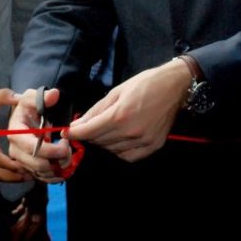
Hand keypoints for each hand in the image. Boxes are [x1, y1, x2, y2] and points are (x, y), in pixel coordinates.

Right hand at [7, 88, 70, 182]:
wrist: (24, 117)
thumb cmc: (29, 108)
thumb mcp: (32, 97)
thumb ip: (42, 97)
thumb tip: (54, 95)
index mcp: (15, 133)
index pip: (32, 148)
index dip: (51, 150)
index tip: (66, 144)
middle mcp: (14, 150)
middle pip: (36, 164)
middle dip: (57, 161)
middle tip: (69, 152)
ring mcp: (20, 161)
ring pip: (39, 173)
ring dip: (57, 170)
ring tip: (68, 159)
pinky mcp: (26, 168)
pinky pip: (40, 178)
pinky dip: (53, 177)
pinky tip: (63, 170)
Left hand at [68, 58, 192, 161]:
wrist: (174, 86)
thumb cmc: (144, 84)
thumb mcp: (116, 92)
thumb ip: (96, 110)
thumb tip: (78, 124)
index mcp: (120, 116)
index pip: (89, 131)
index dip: (75, 133)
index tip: (66, 132)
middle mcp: (131, 132)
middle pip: (99, 141)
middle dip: (89, 134)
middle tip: (88, 126)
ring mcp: (143, 141)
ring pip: (112, 150)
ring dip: (104, 142)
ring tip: (106, 129)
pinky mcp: (153, 146)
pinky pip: (128, 156)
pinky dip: (119, 150)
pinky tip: (119, 140)